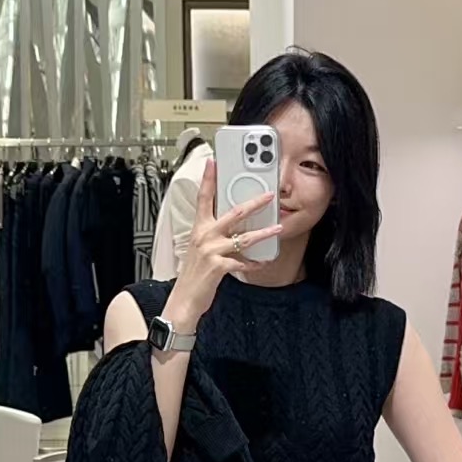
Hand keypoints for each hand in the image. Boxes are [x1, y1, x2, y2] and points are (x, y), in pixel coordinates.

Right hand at [167, 158, 281, 328]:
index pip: (203, 198)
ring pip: (243, 237)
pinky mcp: (218, 266)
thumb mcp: (200, 249)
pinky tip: (262, 262)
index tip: (214, 162)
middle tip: (269, 196)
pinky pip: (242, 262)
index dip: (208, 179)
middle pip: (233, 213)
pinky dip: (254, 262)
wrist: (184, 299)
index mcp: (199, 228)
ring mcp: (212, 251)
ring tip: (277, 228)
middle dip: (254, 203)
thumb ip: (214, 235)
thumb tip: (232, 228)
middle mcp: (205, 236)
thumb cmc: (194, 274)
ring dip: (263, 233)